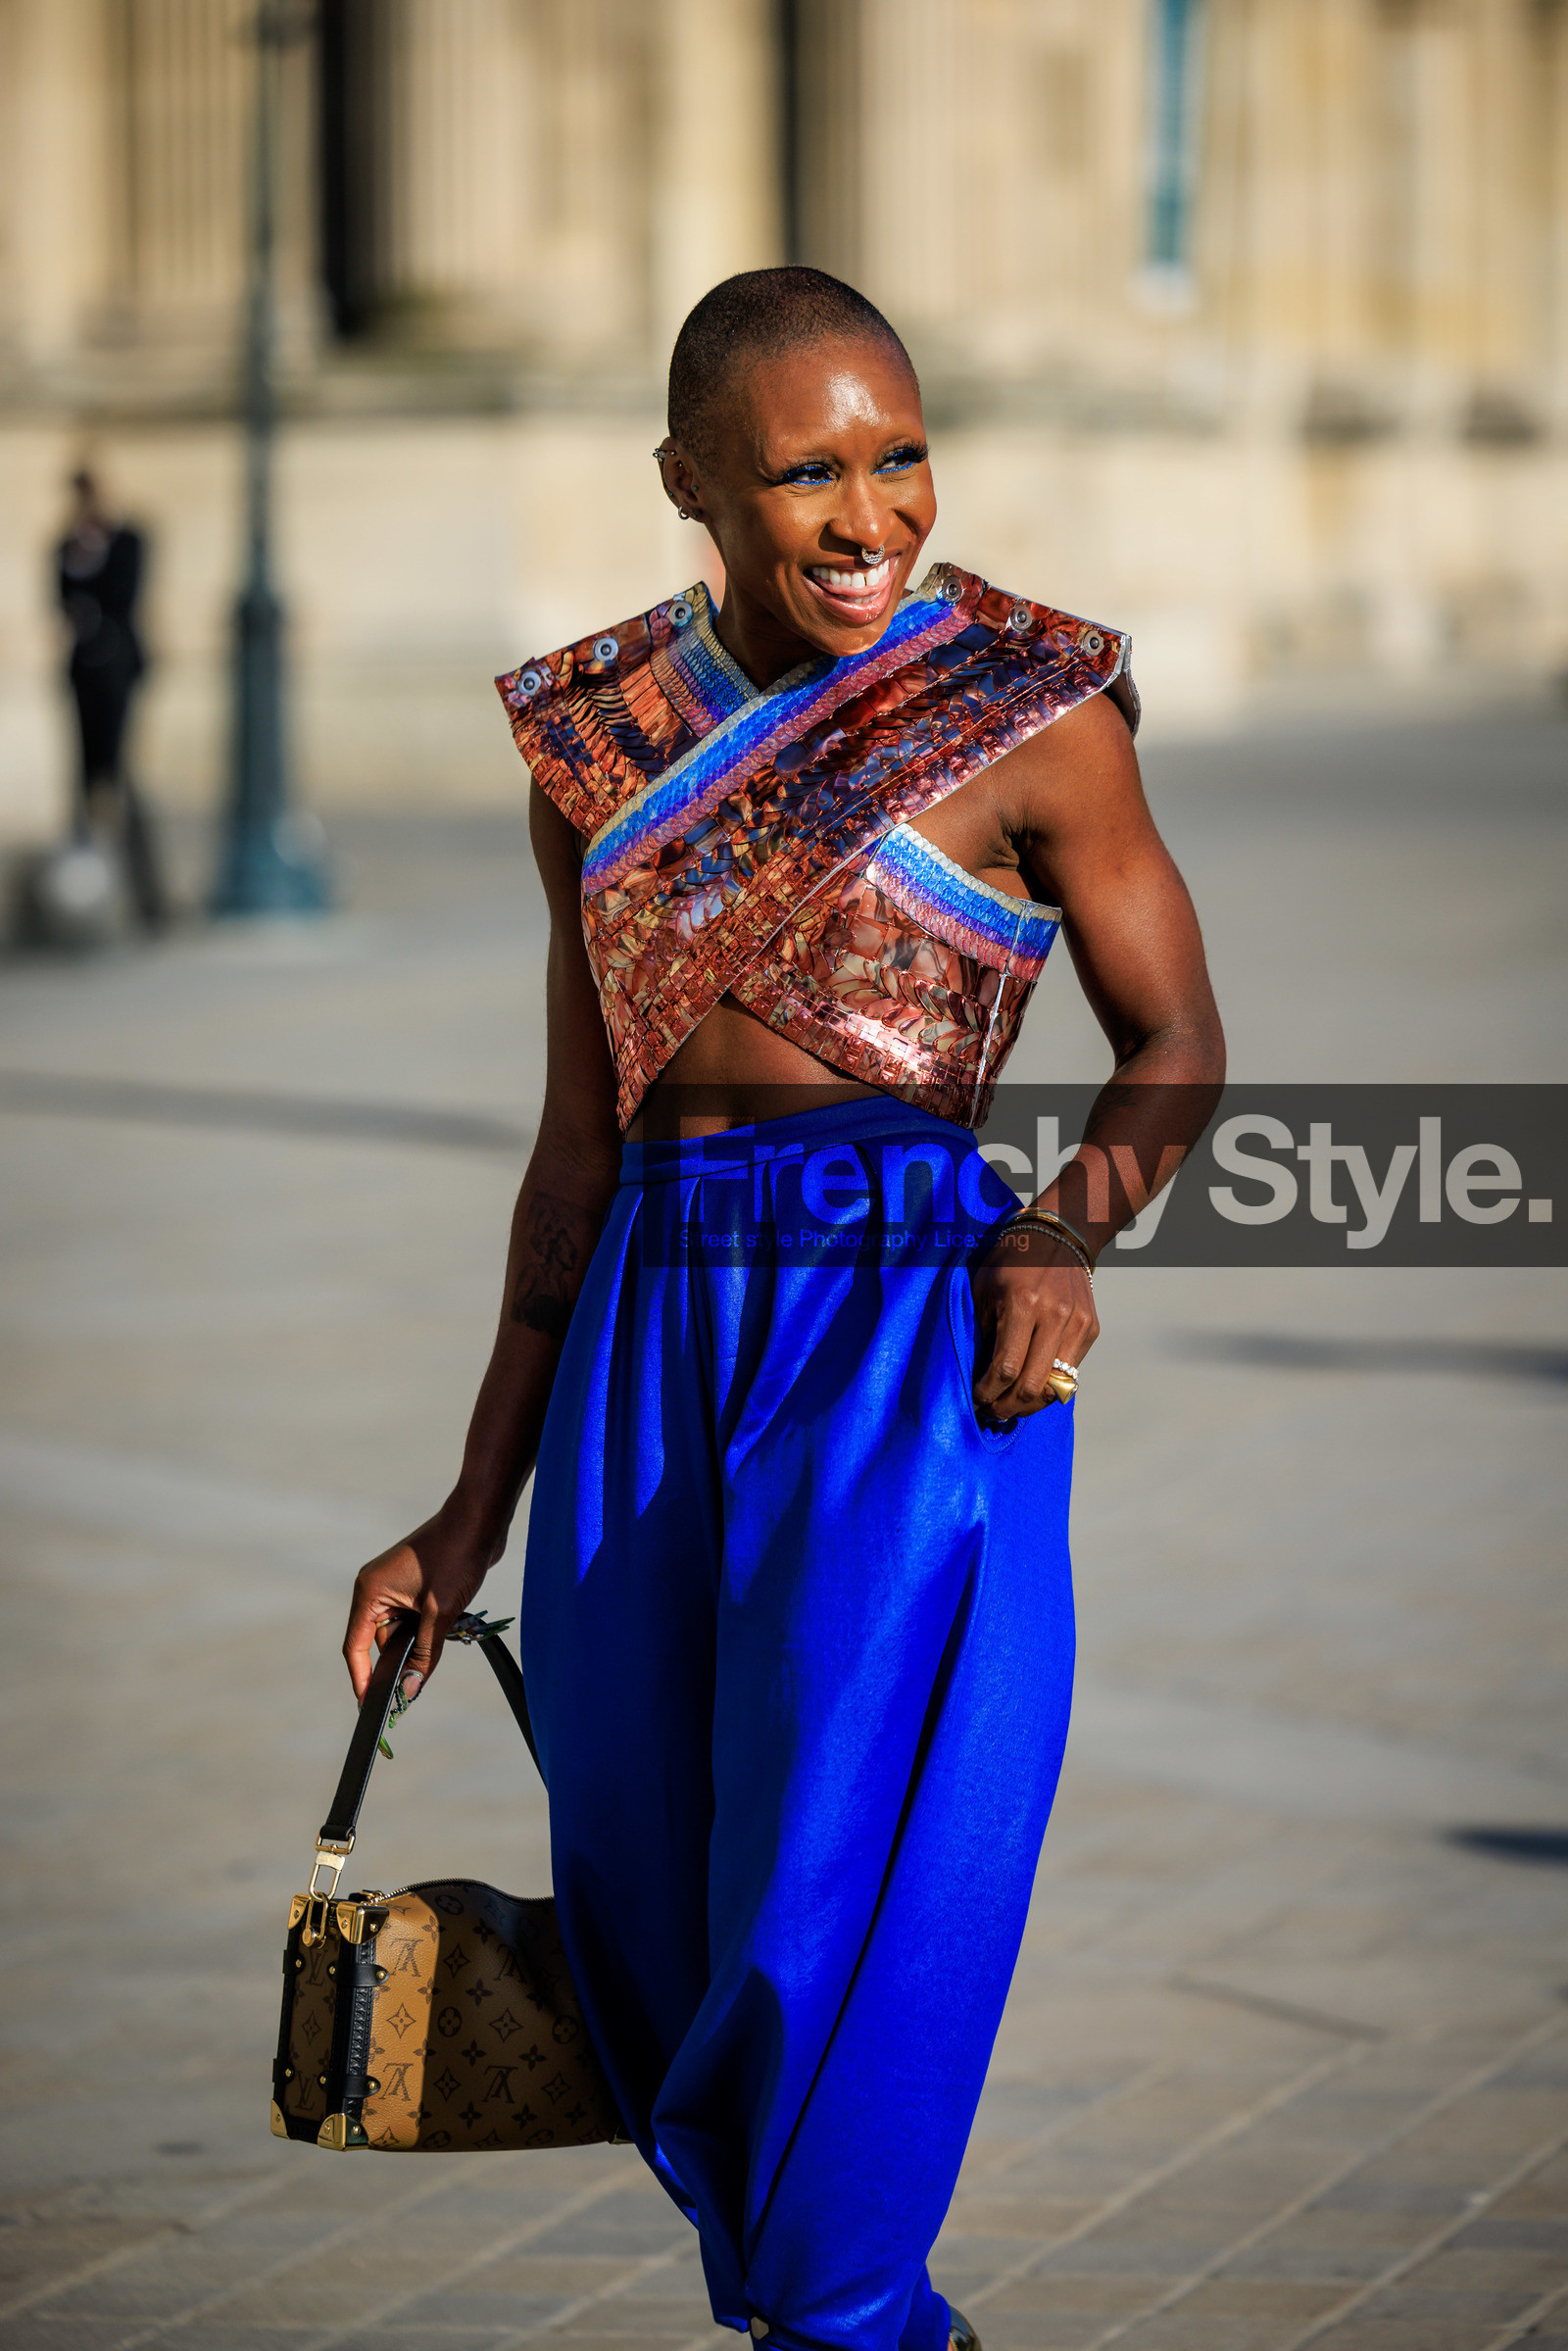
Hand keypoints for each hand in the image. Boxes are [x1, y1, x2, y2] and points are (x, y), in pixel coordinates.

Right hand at [342, 1498, 499, 1704]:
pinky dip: (428, 1631)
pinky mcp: (415, 1585)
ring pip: (401, 1632)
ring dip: (420, 1645)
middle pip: (380, 1642)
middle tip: (417, 1687)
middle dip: (400, 1663)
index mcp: (369, 1592)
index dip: (362, 1679)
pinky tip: (449, 1628)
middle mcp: (375, 1589)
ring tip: (446, 1638)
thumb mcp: (440, 1613)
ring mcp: (395, 1586)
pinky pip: (414, 1619)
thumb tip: (409, 1692)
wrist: (481, 1518)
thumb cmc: (456, 1556)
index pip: (355, 1647)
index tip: (370, 1708)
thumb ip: (424, 1655)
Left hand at [970, 1230, 1098, 1423]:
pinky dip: (1050, 1386)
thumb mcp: (984, 1287)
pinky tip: (1032, 1388)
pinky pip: (1071, 1372)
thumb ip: (983, 1331)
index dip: (988, 1392)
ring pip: (1056, 1386)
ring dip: (1031, 1404)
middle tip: (992, 1413)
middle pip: (1032, 1385)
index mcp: (1023, 1304)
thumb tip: (979, 1375)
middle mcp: (1054, 1316)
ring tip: (1011, 1407)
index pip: (1005, 1367)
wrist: (1059, 1236)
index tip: (977, 1400)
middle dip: (1008, 1407)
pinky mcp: (1091, 1329)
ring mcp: (1078, 1324)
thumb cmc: (1011, 1260)